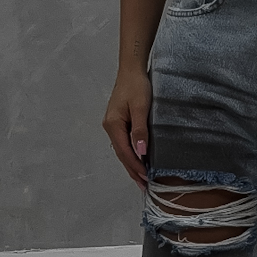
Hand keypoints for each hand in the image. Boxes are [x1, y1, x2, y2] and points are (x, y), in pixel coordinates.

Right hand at [103, 69, 152, 189]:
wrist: (131, 70)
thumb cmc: (137, 86)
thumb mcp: (140, 107)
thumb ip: (140, 130)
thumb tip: (140, 152)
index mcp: (113, 125)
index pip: (125, 152)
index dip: (135, 167)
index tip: (146, 179)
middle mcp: (110, 127)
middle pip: (122, 154)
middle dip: (133, 171)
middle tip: (145, 186)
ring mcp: (113, 125)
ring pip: (123, 150)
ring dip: (132, 164)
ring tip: (142, 178)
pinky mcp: (119, 122)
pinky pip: (124, 143)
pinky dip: (131, 154)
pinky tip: (139, 160)